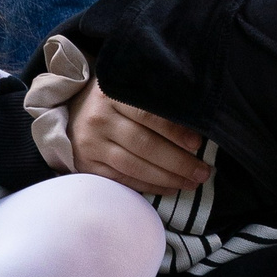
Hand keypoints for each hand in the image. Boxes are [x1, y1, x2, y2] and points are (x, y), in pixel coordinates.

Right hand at [67, 82, 211, 193]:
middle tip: (202, 172)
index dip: (174, 131)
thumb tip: (195, 122)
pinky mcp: (87, 164)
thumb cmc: (116, 100)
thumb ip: (157, 100)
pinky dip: (149, 186)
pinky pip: (123, 180)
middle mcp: (99, 119)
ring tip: (191, 183)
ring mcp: (91, 144)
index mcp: (112, 94)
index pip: (148, 115)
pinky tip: (171, 188)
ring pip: (134, 166)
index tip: (197, 144)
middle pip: (143, 144)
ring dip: (167, 178)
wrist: (75, 110)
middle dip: (177, 162)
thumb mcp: (132, 89)